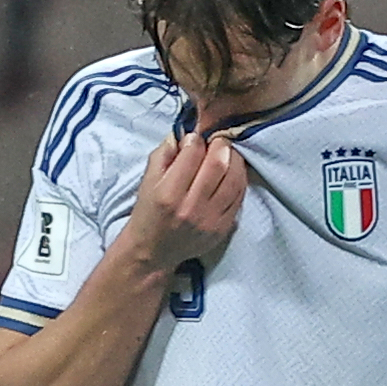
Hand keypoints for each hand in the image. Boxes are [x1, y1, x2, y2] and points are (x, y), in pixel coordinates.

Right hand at [119, 132, 246, 276]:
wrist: (152, 251)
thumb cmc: (148, 212)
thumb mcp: (147, 180)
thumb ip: (165, 153)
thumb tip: (187, 133)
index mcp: (169, 193)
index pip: (193, 154)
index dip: (196, 139)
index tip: (194, 139)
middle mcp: (191, 208)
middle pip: (218, 164)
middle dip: (220, 145)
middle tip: (217, 141)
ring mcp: (210, 220)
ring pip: (235, 179)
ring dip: (235, 160)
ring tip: (228, 154)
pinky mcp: (223, 228)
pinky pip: (240, 197)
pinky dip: (239, 179)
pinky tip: (232, 172)